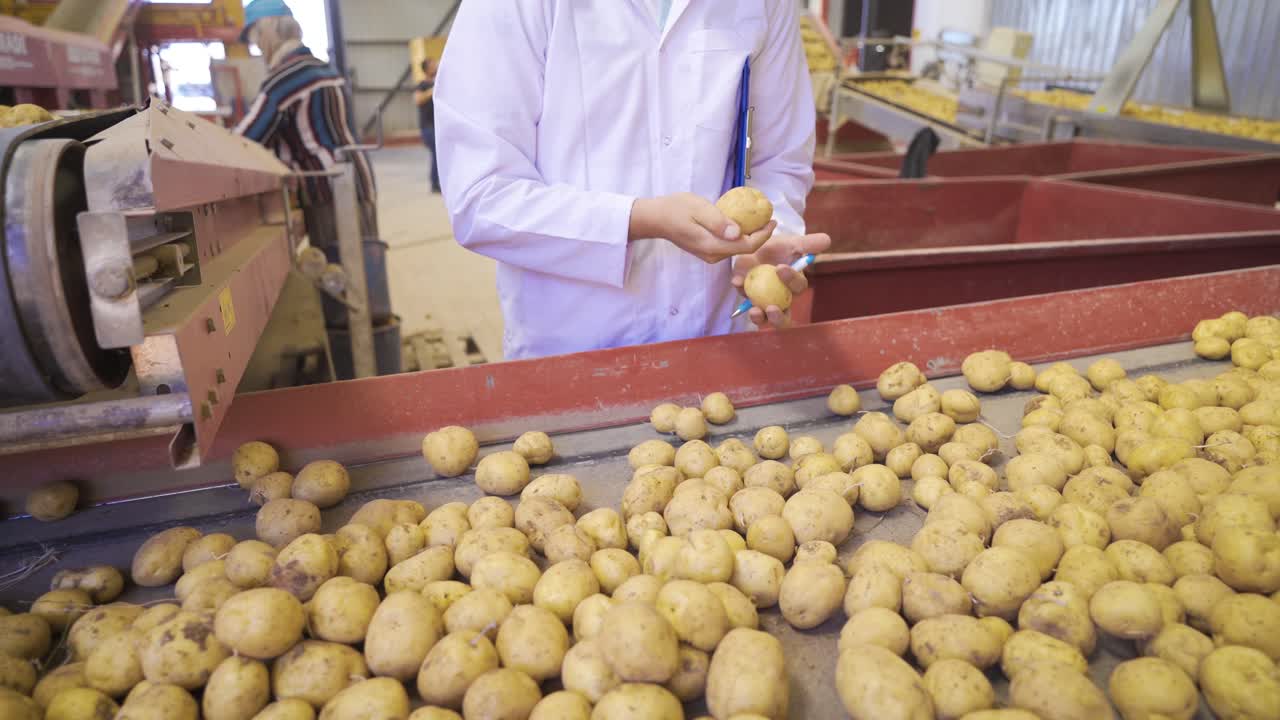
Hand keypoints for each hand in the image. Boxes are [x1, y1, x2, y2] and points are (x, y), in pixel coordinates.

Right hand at [630, 193, 774, 263]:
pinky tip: (743, 224)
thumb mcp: (699, 209)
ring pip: (738, 249)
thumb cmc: (676, 209)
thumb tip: (738, 232)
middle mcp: (713, 255)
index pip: (746, 245)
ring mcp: (710, 255)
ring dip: (751, 236)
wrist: (656, 219)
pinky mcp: (708, 251)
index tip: (773, 220)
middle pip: (744, 249)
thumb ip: (718, 221)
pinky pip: (729, 246)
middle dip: (760, 236)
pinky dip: (740, 236)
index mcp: (712, 246)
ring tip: (760, 219)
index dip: (763, 235)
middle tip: (770, 218)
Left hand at [732, 231, 831, 328]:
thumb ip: (808, 243)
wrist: (756, 246)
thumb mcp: (792, 243)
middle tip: (771, 308)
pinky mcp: (746, 296)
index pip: (798, 287)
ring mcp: (762, 301)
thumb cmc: (778, 247)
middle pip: (784, 318)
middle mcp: (780, 299)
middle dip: (779, 318)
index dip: (791, 279)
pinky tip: (736, 281)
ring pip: (763, 318)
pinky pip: (743, 300)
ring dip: (759, 317)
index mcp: (795, 286)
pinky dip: (740, 292)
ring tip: (754, 310)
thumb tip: (827, 240)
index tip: (780, 267)